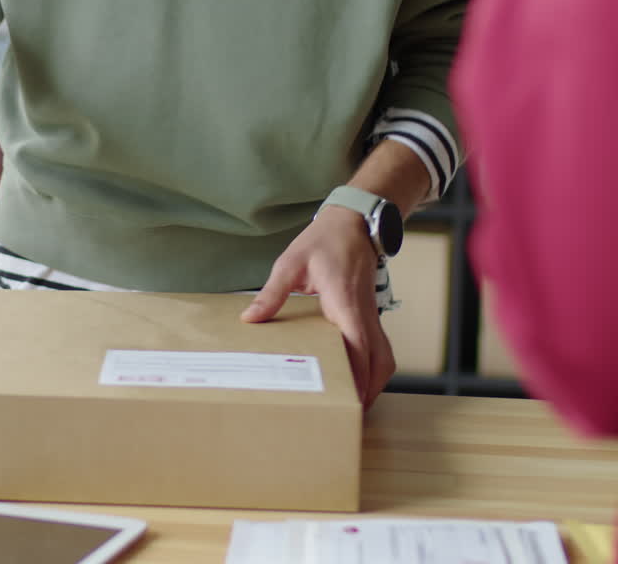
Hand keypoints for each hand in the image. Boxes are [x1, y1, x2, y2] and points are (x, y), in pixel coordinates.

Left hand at [240, 206, 395, 408]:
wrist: (354, 223)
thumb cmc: (323, 242)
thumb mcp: (290, 263)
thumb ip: (272, 294)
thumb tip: (250, 318)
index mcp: (344, 302)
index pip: (358, 346)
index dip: (358, 376)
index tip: (349, 400)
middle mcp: (364, 313)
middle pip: (381, 360)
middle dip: (370, 389)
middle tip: (350, 412)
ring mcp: (370, 315)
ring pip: (385, 356)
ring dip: (374, 380)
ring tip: (353, 403)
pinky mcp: (369, 315)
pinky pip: (378, 347)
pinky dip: (373, 367)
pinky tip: (355, 378)